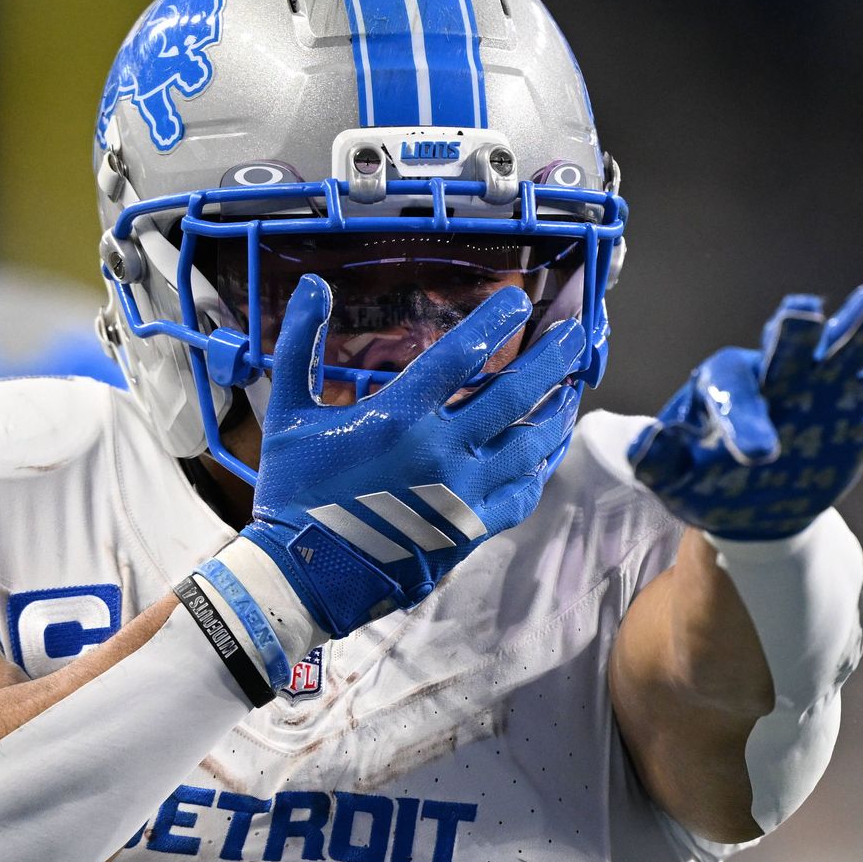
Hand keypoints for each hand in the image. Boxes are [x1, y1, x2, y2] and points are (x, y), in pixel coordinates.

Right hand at [241, 274, 588, 636]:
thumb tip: (312, 284)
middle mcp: (441, 451)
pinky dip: (539, 468)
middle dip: (552, 359)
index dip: (494, 322)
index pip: (460, 355)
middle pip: (515, 395)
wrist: (303, 576)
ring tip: (573, 388)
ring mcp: (462, 494)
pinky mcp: (469, 530)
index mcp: (399, 416)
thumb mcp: (286, 415)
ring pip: (530, 445)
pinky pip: (521, 494)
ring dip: (557, 411)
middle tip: (576, 333)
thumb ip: (299, 346)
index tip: (518, 301)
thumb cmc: (292, 493)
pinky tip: (546, 451)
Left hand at [627, 280, 862, 538]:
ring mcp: (819, 384)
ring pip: (840, 344)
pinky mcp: (856, 403)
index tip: (757, 454)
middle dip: (794, 332)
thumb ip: (658, 461)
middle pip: (785, 345)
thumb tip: (646, 440)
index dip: (744, 419)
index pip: (733, 390)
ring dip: (862, 319)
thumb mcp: (674, 480)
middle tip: (801, 315)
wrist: (754, 505)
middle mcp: (774, 374)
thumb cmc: (707, 484)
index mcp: (724, 387)